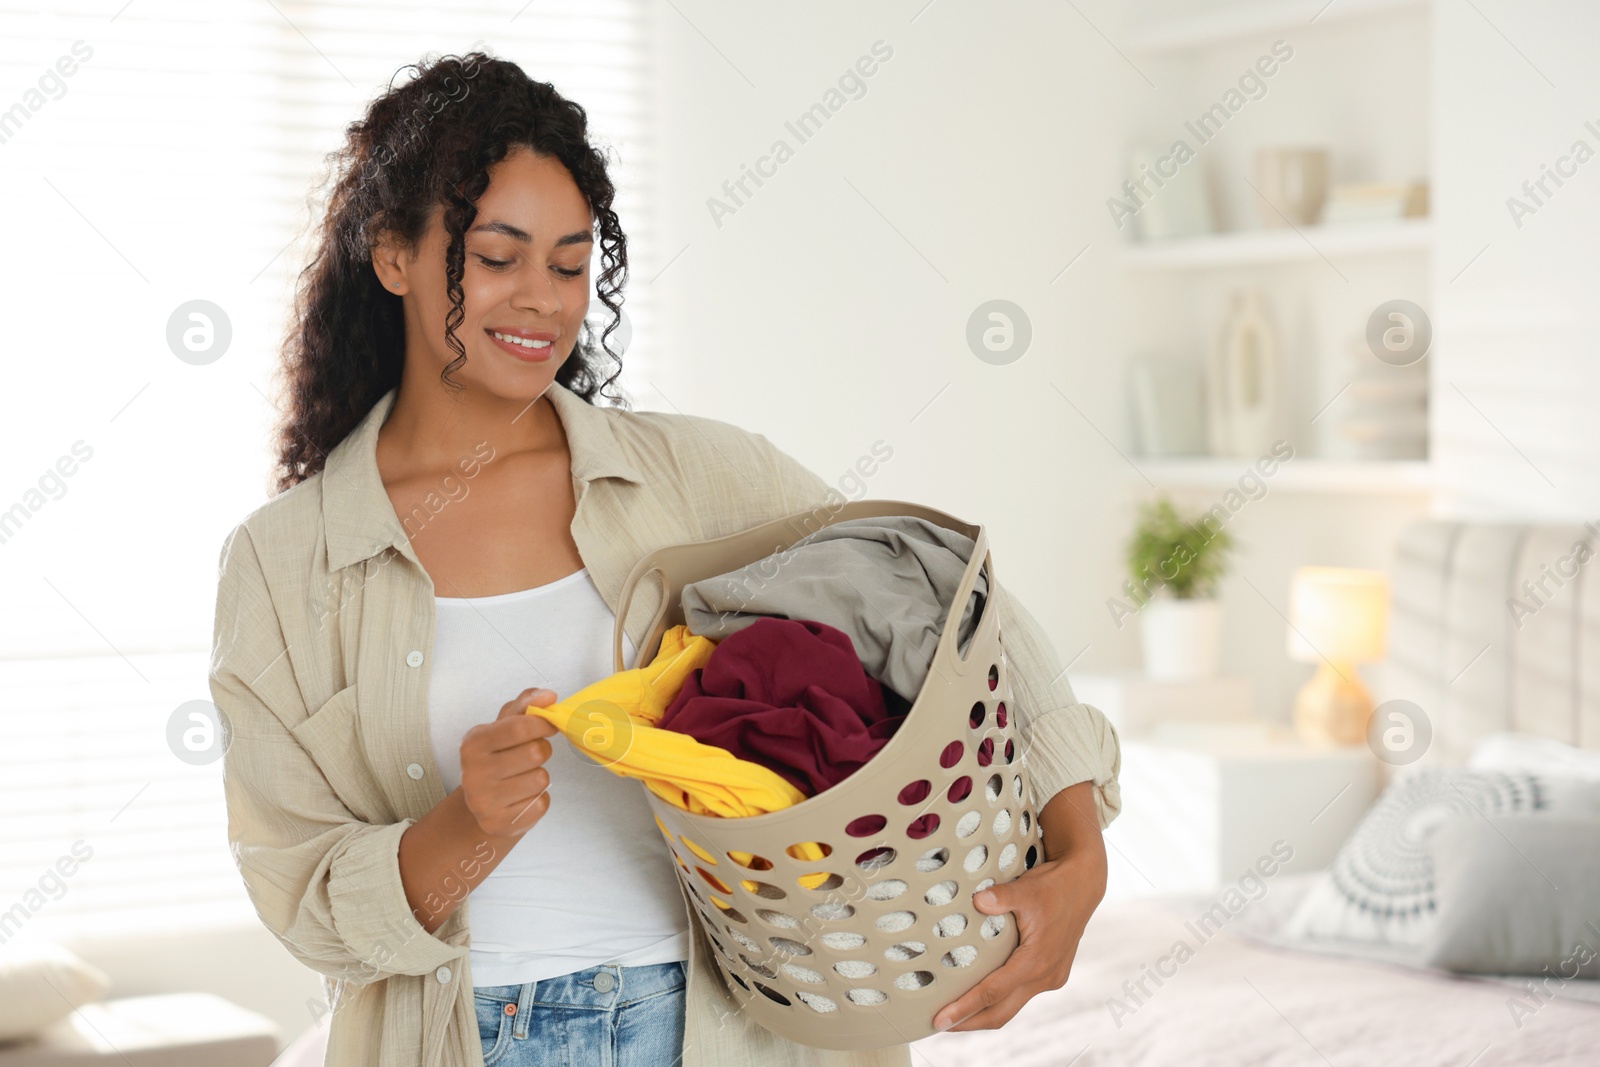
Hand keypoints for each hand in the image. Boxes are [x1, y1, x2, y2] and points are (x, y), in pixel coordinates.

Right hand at [459, 687, 559, 837]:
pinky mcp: (499, 823)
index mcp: (473, 743)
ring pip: (541, 780)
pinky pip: (540, 804)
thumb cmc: (498, 756)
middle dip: (541, 751)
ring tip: (522, 777)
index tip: (549, 725)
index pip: (519, 726)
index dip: (542, 723)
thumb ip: (527, 704)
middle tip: (531, 755)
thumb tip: (549, 695)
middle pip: (535, 753)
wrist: (483, 804)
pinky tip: (521, 798)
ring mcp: (484, 802)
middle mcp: (473, 773)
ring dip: (539, 777)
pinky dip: (538, 800)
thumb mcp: (505, 725)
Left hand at [931, 782, 1108, 1032]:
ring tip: (953, 1015)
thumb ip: (1001, 897)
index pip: (993, 992)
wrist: (1083, 885)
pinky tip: (979, 994)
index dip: (964, 1007)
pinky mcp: (1050, 974)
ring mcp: (1050, 977)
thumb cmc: (1054, 887)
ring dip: (982, 1013)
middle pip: (1001, 1012)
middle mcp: (1045, 976)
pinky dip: (998, 999)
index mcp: (1037, 961)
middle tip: (938, 1025)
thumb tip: (977, 901)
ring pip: (1011, 1006)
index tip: (940, 1019)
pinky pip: (1020, 995)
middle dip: (968, 1022)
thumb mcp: (1027, 888)